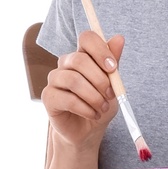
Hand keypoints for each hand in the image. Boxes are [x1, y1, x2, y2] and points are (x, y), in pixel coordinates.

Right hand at [42, 31, 125, 153]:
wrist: (89, 130)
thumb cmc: (100, 104)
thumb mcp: (113, 84)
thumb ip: (113, 62)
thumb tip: (119, 38)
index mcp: (82, 55)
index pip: (87, 38)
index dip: (100, 50)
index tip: (113, 68)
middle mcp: (65, 63)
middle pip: (79, 60)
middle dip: (100, 79)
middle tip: (111, 95)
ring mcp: (54, 79)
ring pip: (73, 80)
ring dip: (94, 97)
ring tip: (103, 108)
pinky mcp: (48, 97)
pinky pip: (67, 99)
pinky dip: (85, 109)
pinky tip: (93, 114)